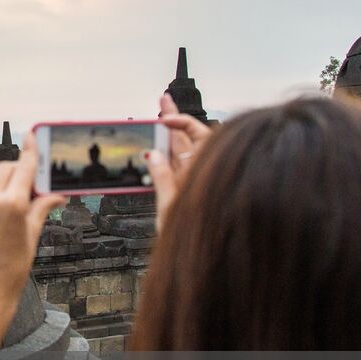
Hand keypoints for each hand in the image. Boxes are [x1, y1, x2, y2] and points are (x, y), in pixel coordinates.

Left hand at [0, 133, 64, 316]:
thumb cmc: (10, 270)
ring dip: (1, 182)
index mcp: (12, 204)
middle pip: (5, 168)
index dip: (30, 149)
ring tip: (11, 203)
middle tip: (29, 185)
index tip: (32, 135)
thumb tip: (55, 195)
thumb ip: (41, 209)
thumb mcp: (32, 236)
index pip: (24, 166)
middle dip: (17, 170)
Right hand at [144, 93, 211, 233]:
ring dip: (171, 135)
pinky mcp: (187, 193)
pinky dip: (168, 157)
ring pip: (184, 153)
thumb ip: (162, 178)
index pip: (195, 134)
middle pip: (188, 138)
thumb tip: (153, 155)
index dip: (180, 121)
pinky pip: (177, 170)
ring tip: (161, 115)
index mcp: (203, 171)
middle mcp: (202, 174)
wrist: (208, 259)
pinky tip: (160, 149)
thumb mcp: (171, 206)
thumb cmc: (203, 236)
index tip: (164, 117)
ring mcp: (195, 183)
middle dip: (174, 118)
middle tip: (163, 99)